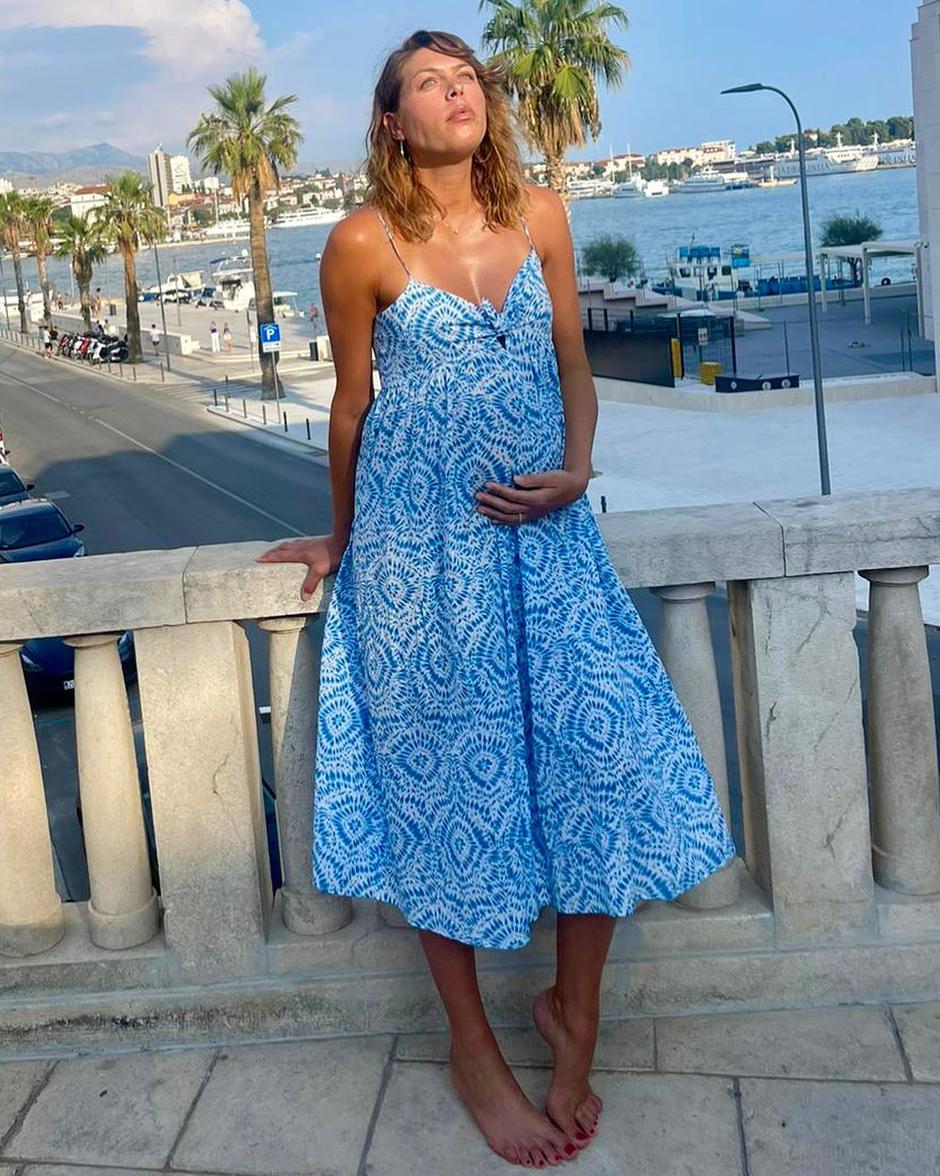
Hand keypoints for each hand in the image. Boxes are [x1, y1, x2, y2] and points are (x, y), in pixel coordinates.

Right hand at [254, 534, 344, 600]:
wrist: (344, 541)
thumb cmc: (333, 555)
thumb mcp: (321, 570)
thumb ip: (310, 583)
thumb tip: (303, 597)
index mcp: (300, 553)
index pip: (280, 556)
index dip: (269, 558)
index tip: (258, 559)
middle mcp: (302, 547)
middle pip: (282, 548)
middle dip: (272, 552)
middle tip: (263, 555)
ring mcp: (309, 544)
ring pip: (291, 545)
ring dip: (281, 548)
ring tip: (277, 550)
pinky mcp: (316, 543)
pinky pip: (300, 543)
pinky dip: (294, 545)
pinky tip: (298, 546)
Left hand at [474, 468, 588, 525]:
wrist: (573, 489)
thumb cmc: (561, 480)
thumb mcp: (549, 476)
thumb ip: (532, 480)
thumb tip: (515, 479)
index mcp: (536, 499)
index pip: (513, 495)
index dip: (499, 490)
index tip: (487, 484)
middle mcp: (533, 509)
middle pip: (508, 508)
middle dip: (491, 502)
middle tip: (478, 496)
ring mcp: (532, 514)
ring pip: (509, 517)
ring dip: (493, 513)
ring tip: (479, 509)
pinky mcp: (532, 515)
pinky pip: (515, 521)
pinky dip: (503, 521)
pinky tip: (493, 520)